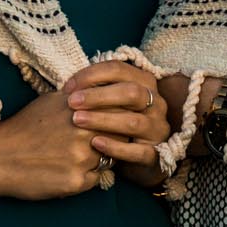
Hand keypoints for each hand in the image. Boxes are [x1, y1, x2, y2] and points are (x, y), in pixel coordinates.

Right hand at [0, 88, 115, 200]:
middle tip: (97, 141)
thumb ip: (80, 97)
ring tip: (76, 156)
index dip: (116, 117)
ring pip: (109, 159)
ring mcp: (82, 158)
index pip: (119, 111)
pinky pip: (96, 179)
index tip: (110, 121)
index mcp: (81, 109)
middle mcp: (85, 132)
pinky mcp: (76, 182)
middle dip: (113, 138)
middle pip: (120, 135)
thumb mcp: (51, 101)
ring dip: (100, 158)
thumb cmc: (23, 127)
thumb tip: (102, 92)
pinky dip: (87, 177)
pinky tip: (67, 171)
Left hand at [65, 60, 170, 185]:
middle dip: (98, 95)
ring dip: (103, 119)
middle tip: (71, 102)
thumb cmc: (116, 123)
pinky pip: (138, 151)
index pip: (118, 69)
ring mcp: (157, 129)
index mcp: (144, 83)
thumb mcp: (110, 102)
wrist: (138, 158)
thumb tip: (69, 87)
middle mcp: (156, 103)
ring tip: (78, 120)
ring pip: (133, 121)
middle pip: (131, 92)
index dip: (91, 75)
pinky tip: (95, 143)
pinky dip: (116, 147)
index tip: (68, 87)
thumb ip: (96, 91)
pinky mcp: (155, 154)